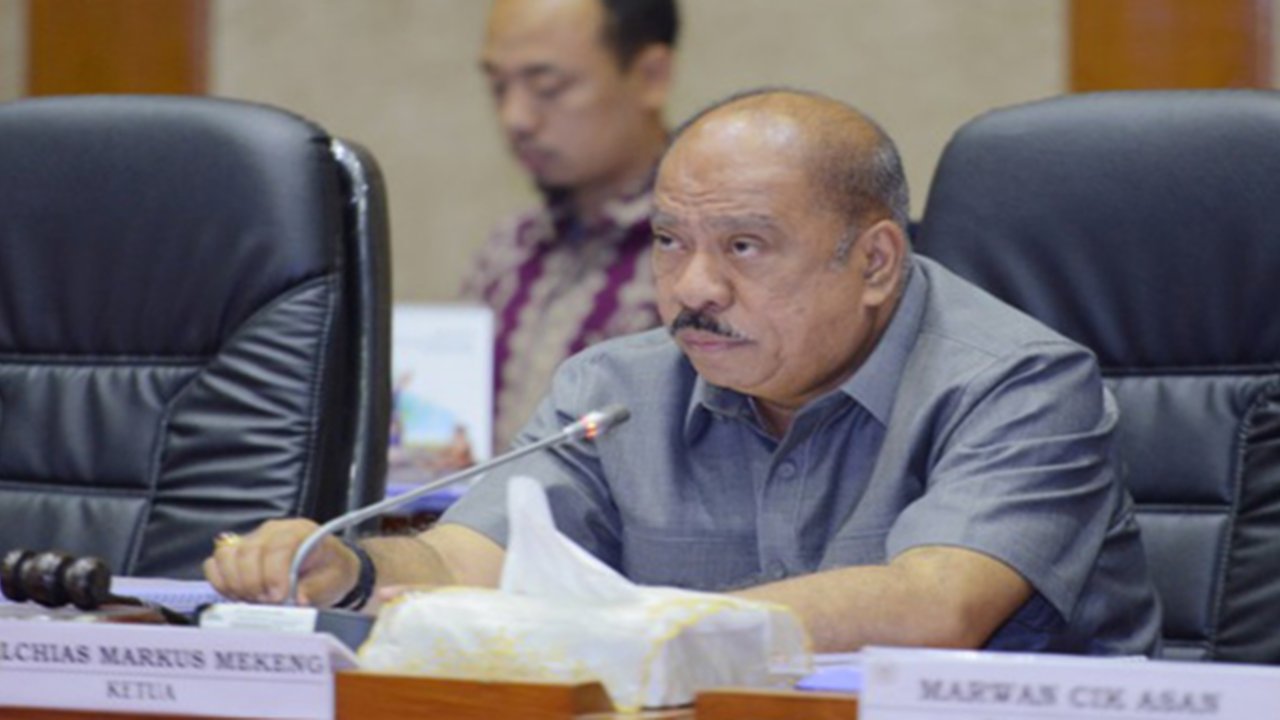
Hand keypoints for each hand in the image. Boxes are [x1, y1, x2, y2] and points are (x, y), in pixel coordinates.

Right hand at [203, 519, 358, 607]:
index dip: (274, 573)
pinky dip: (222, 584)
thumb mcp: (333, 580)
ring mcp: (251, 540)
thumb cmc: (329, 572)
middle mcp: (272, 531)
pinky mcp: (236, 554)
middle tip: (265, 604)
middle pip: (248, 551)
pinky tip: (240, 596)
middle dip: (254, 583)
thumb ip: (314, 589)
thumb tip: (297, 600)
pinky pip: (215, 564)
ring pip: (226, 556)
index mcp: (300, 532)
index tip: (278, 597)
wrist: (326, 568)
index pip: (278, 546)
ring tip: (253, 601)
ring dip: (236, 585)